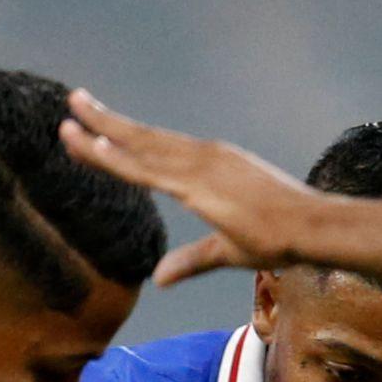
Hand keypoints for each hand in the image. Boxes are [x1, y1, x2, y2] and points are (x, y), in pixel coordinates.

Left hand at [63, 90, 325, 290]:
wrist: (312, 227)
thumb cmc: (281, 237)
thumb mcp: (228, 250)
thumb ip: (192, 261)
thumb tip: (159, 278)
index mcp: (210, 166)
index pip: (156, 150)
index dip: (122, 140)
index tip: (92, 128)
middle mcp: (202, 157)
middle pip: (142, 138)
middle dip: (104, 121)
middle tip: (72, 103)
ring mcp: (200, 165)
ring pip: (140, 146)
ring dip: (101, 131)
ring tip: (69, 117)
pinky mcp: (198, 182)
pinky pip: (149, 169)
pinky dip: (118, 157)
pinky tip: (95, 146)